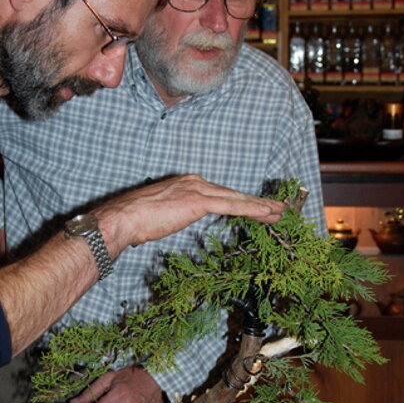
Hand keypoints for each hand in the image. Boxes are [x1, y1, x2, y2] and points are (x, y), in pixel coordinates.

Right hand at [94, 174, 284, 256]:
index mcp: (188, 184)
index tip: (257, 209)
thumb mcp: (163, 214)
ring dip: (261, 206)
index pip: (222, 194)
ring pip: (237, 199)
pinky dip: (252, 210)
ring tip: (279, 212)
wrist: (124, 218)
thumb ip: (177, 213)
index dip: (241, 202)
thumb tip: (179, 218)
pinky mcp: (199, 201)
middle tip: (278, 208)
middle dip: (258, 203)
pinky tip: (266, 214)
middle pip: (234, 194)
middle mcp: (196, 182)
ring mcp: (198, 190)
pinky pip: (232, 206)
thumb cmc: (137, 220)